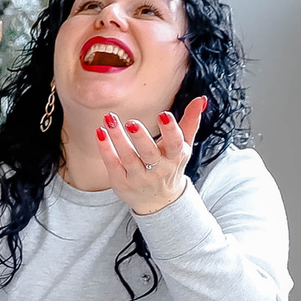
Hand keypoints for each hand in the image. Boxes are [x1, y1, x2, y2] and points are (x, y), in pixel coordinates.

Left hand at [94, 97, 207, 216]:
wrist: (159, 201)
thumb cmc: (170, 166)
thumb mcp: (183, 146)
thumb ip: (190, 122)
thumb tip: (200, 98)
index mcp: (175, 157)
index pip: (175, 144)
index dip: (170, 130)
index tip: (164, 115)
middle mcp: (158, 169)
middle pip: (149, 153)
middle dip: (141, 138)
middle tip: (131, 122)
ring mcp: (138, 177)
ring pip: (128, 157)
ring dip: (118, 138)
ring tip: (109, 120)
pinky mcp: (121, 182)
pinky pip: (112, 164)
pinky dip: (106, 149)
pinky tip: (100, 133)